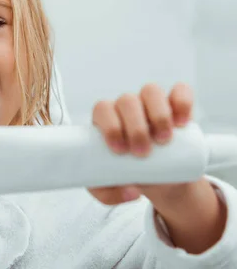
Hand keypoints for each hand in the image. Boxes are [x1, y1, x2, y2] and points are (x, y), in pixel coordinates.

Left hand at [89, 82, 226, 252]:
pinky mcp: (175, 104)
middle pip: (127, 101)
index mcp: (105, 119)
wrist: (156, 177)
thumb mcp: (107, 187)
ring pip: (151, 91)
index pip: (102, 110)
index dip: (110, 126)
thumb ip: (108, 194)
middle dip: (135, 127)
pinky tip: (182, 122)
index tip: (119, 151)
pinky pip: (180, 91)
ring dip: (158, 114)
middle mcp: (126, 107)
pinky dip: (182, 102)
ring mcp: (150, 103)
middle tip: (143, 152)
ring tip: (163, 140)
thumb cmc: (125, 175)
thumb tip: (131, 191)